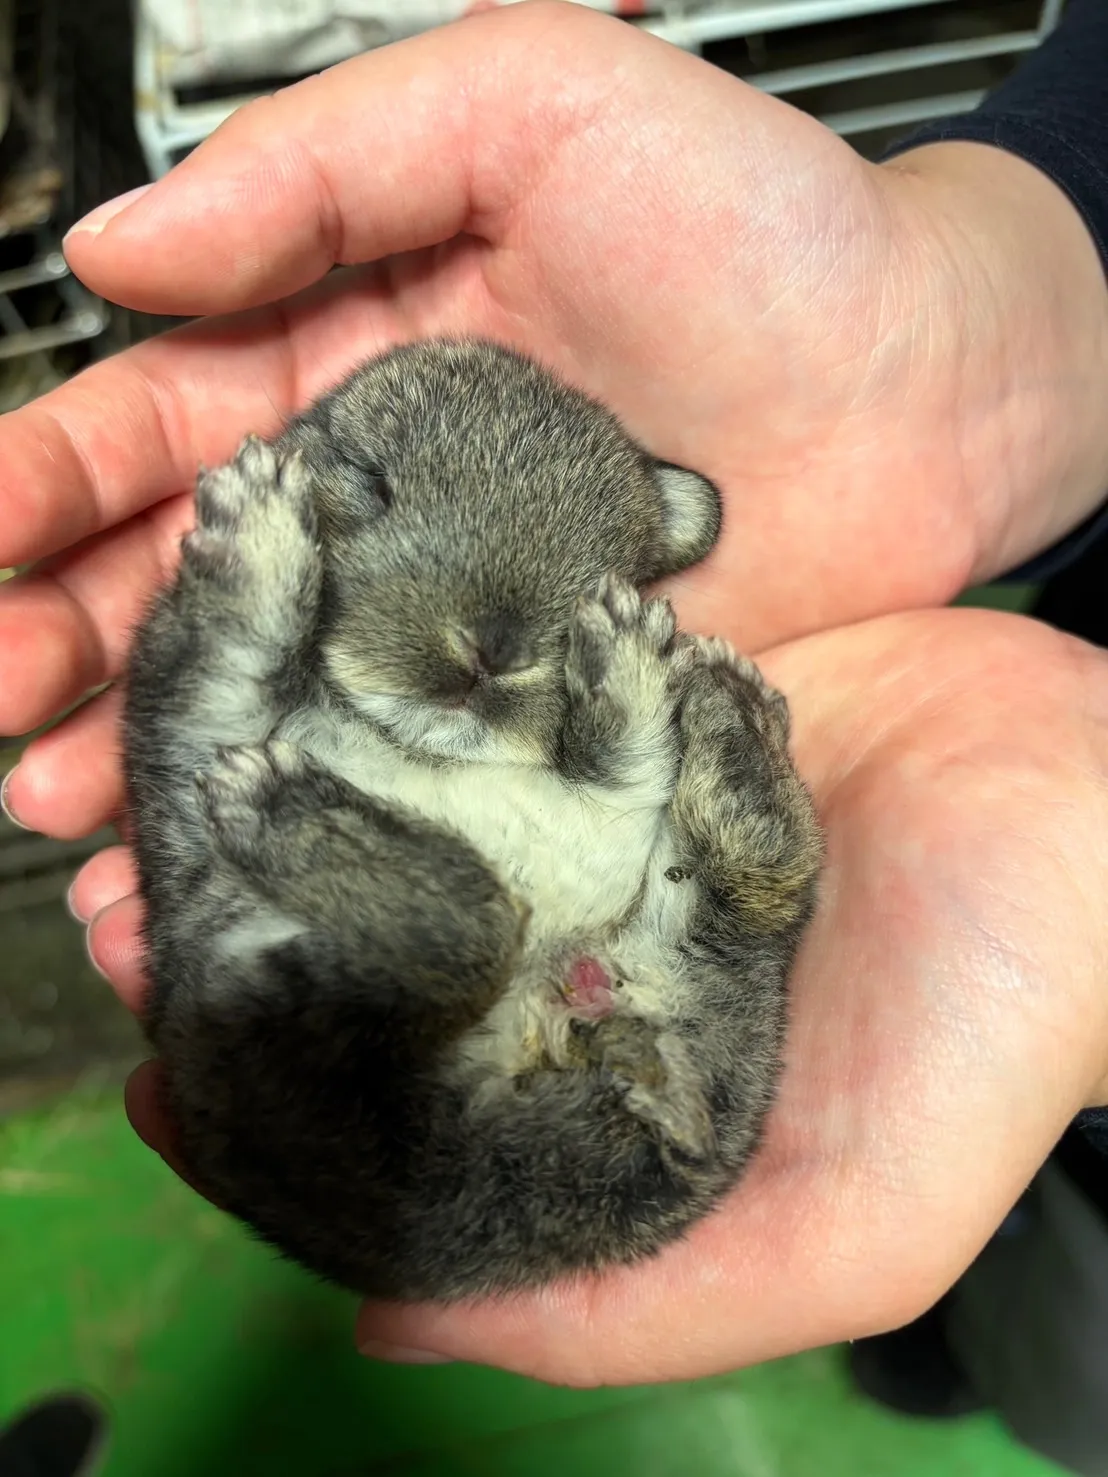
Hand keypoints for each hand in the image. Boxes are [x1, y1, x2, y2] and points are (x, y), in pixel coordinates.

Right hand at [4, 1, 1107, 836]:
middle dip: (66, 642)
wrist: (936, 380)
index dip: (44, 485)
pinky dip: (308, 824)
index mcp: (349, 362)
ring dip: (154, 755)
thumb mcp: (533, 107)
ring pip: (267, 695)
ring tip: (62, 817)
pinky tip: (226, 870)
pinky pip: (393, 777)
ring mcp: (453, 625)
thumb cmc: (764, 224)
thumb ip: (322, 167)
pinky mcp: (534, 718)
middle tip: (1, 707)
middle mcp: (384, 506)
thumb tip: (121, 251)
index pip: (153, 426)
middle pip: (182, 582)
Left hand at [77, 606, 1107, 1383]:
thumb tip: (382, 1323)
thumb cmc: (1000, 1031)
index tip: (159, 1072)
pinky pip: (493, 703)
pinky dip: (403, 697)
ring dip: (301, 808)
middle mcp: (588, 953)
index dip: (276, 1113)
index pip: (405, 1121)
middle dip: (258, 943)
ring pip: (415, 821)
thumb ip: (632, 1304)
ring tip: (187, 787)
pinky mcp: (636, 711)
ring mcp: (606, 825)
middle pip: (385, 959)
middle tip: (132, 906)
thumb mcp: (849, 1230)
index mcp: (608, 1084)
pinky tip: (310, 675)